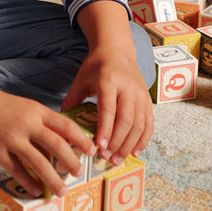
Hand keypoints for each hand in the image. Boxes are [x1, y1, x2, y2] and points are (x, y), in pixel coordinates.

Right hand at [0, 55, 96, 198]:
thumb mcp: (21, 105)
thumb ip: (37, 121)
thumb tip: (56, 141)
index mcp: (35, 110)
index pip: (66, 126)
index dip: (82, 140)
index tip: (92, 151)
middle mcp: (26, 124)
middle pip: (58, 147)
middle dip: (72, 163)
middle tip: (79, 173)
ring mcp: (12, 139)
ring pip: (40, 163)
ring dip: (54, 180)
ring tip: (62, 190)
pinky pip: (18, 171)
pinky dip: (30, 183)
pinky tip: (37, 191)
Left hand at [62, 44, 153, 165]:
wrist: (117, 50)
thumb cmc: (96, 66)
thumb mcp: (81, 79)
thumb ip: (72, 100)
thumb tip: (62, 124)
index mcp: (109, 80)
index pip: (108, 109)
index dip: (105, 129)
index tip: (99, 147)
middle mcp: (128, 87)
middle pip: (126, 119)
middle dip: (117, 142)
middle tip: (106, 157)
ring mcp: (140, 94)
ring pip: (139, 124)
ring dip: (129, 145)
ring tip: (118, 159)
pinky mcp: (148, 99)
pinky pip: (149, 123)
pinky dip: (143, 139)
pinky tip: (134, 152)